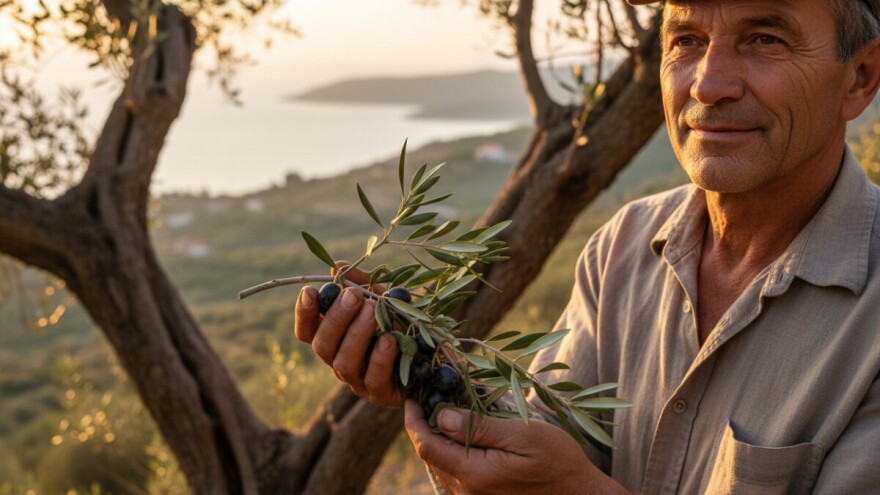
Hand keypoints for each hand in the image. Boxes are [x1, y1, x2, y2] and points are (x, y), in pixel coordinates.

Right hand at [294, 262, 404, 406]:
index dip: (304, 314)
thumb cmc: (403, 323)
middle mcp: (341, 361)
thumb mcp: (385, 299)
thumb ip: (362, 284)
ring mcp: (359, 381)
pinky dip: (380, 358)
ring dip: (356, 335)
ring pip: (343, 364)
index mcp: (336, 339)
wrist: (438, 352)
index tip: (310, 291)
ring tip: (372, 311)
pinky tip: (389, 339)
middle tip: (354, 296)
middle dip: (336, 319)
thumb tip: (336, 266)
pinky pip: (374, 379)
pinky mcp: (382, 394)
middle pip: (322, 346)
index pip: (308, 331)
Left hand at [404, 401, 628, 494]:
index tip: (412, 398)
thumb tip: (440, 416)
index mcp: (474, 473)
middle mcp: (467, 492)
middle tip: (428, 396)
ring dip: (439, 439)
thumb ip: (479, 427)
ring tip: (445, 411)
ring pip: (442, 466)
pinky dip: (453, 453)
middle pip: (431, 456)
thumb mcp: (522, 434)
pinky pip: (457, 475)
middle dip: (425, 426)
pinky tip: (465, 435)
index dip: (414, 421)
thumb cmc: (557, 461)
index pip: (427, 446)